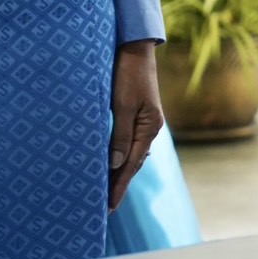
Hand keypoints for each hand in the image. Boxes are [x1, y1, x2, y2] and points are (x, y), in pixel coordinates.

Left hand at [108, 40, 164, 211]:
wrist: (135, 50)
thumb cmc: (127, 76)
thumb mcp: (122, 105)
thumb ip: (120, 135)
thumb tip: (116, 164)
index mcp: (149, 127)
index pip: (132, 165)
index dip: (118, 186)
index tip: (108, 207)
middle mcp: (150, 128)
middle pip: (134, 163)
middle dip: (120, 185)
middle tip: (107, 208)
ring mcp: (146, 122)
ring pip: (133, 154)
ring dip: (121, 173)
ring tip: (109, 192)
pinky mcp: (139, 115)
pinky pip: (131, 143)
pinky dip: (123, 157)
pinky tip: (116, 164)